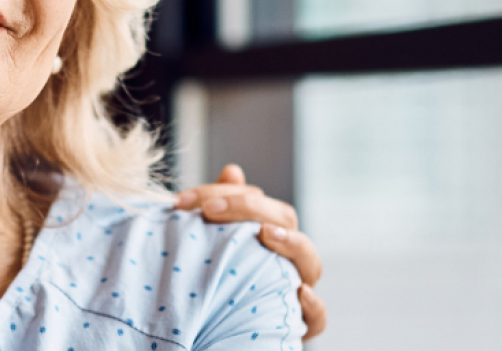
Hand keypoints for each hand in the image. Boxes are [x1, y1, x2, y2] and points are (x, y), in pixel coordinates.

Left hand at [175, 164, 326, 339]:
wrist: (214, 330)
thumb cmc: (217, 277)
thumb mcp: (213, 241)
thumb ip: (221, 206)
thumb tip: (233, 171)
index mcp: (267, 233)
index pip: (258, 201)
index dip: (225, 194)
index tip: (183, 200)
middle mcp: (286, 258)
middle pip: (286, 221)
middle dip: (249, 208)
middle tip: (210, 210)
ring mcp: (294, 288)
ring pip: (311, 263)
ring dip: (291, 244)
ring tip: (264, 233)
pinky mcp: (297, 324)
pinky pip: (318, 318)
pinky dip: (314, 306)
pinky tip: (299, 292)